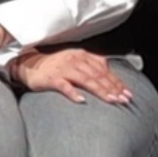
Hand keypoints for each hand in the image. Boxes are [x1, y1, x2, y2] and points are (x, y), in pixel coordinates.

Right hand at [11, 47, 130, 104]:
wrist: (30, 65)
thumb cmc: (55, 65)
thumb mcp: (75, 60)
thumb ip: (92, 64)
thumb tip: (109, 71)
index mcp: (82, 56)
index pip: (104, 70)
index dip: (117, 82)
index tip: (127, 93)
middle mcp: (75, 60)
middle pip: (98, 75)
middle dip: (113, 88)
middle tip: (124, 100)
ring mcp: (64, 69)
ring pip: (86, 80)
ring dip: (100, 91)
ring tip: (111, 100)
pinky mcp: (52, 78)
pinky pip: (65, 86)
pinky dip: (74, 93)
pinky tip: (82, 101)